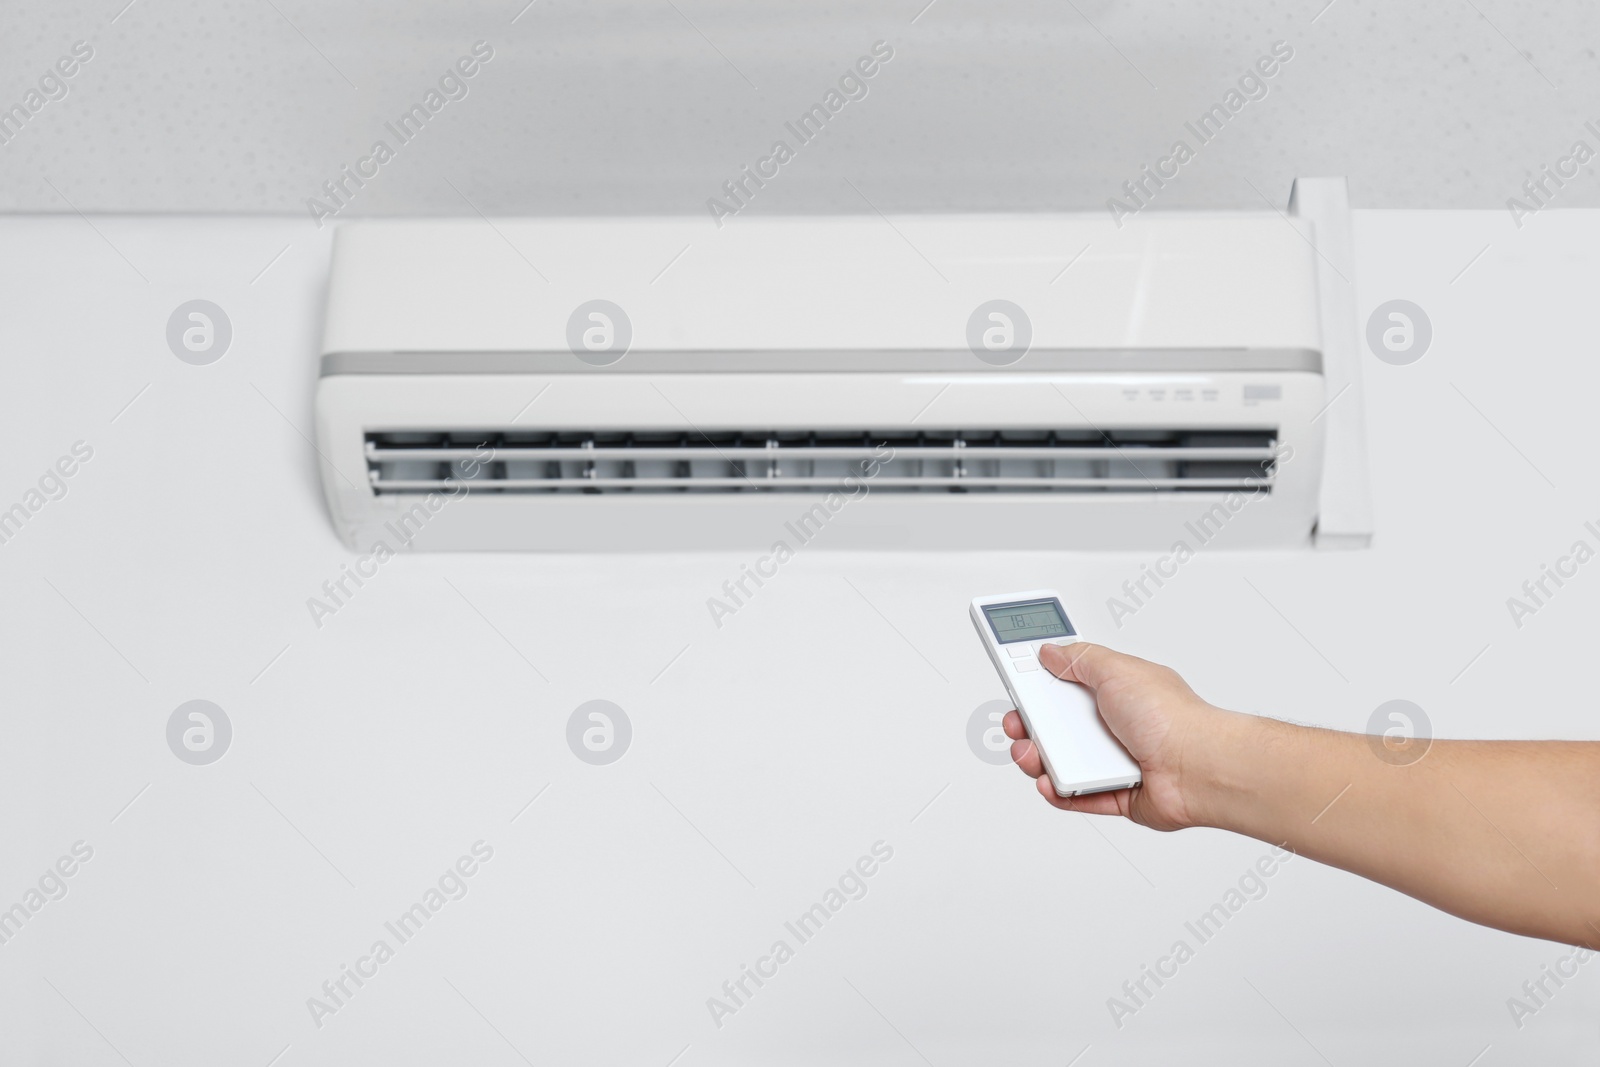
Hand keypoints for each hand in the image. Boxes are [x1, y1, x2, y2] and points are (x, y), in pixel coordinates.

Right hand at [1002, 642, 1218, 831]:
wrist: (1198, 767)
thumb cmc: (1171, 717)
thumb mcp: (1117, 670)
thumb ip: (1078, 659)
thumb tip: (1050, 651)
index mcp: (1114, 691)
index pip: (1067, 681)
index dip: (1039, 679)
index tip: (1015, 677)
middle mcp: (1113, 724)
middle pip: (1056, 724)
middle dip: (1028, 723)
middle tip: (1017, 721)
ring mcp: (1114, 760)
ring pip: (1060, 762)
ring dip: (1038, 759)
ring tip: (1033, 756)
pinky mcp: (1116, 795)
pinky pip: (1077, 796)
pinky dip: (1060, 791)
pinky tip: (1051, 783)